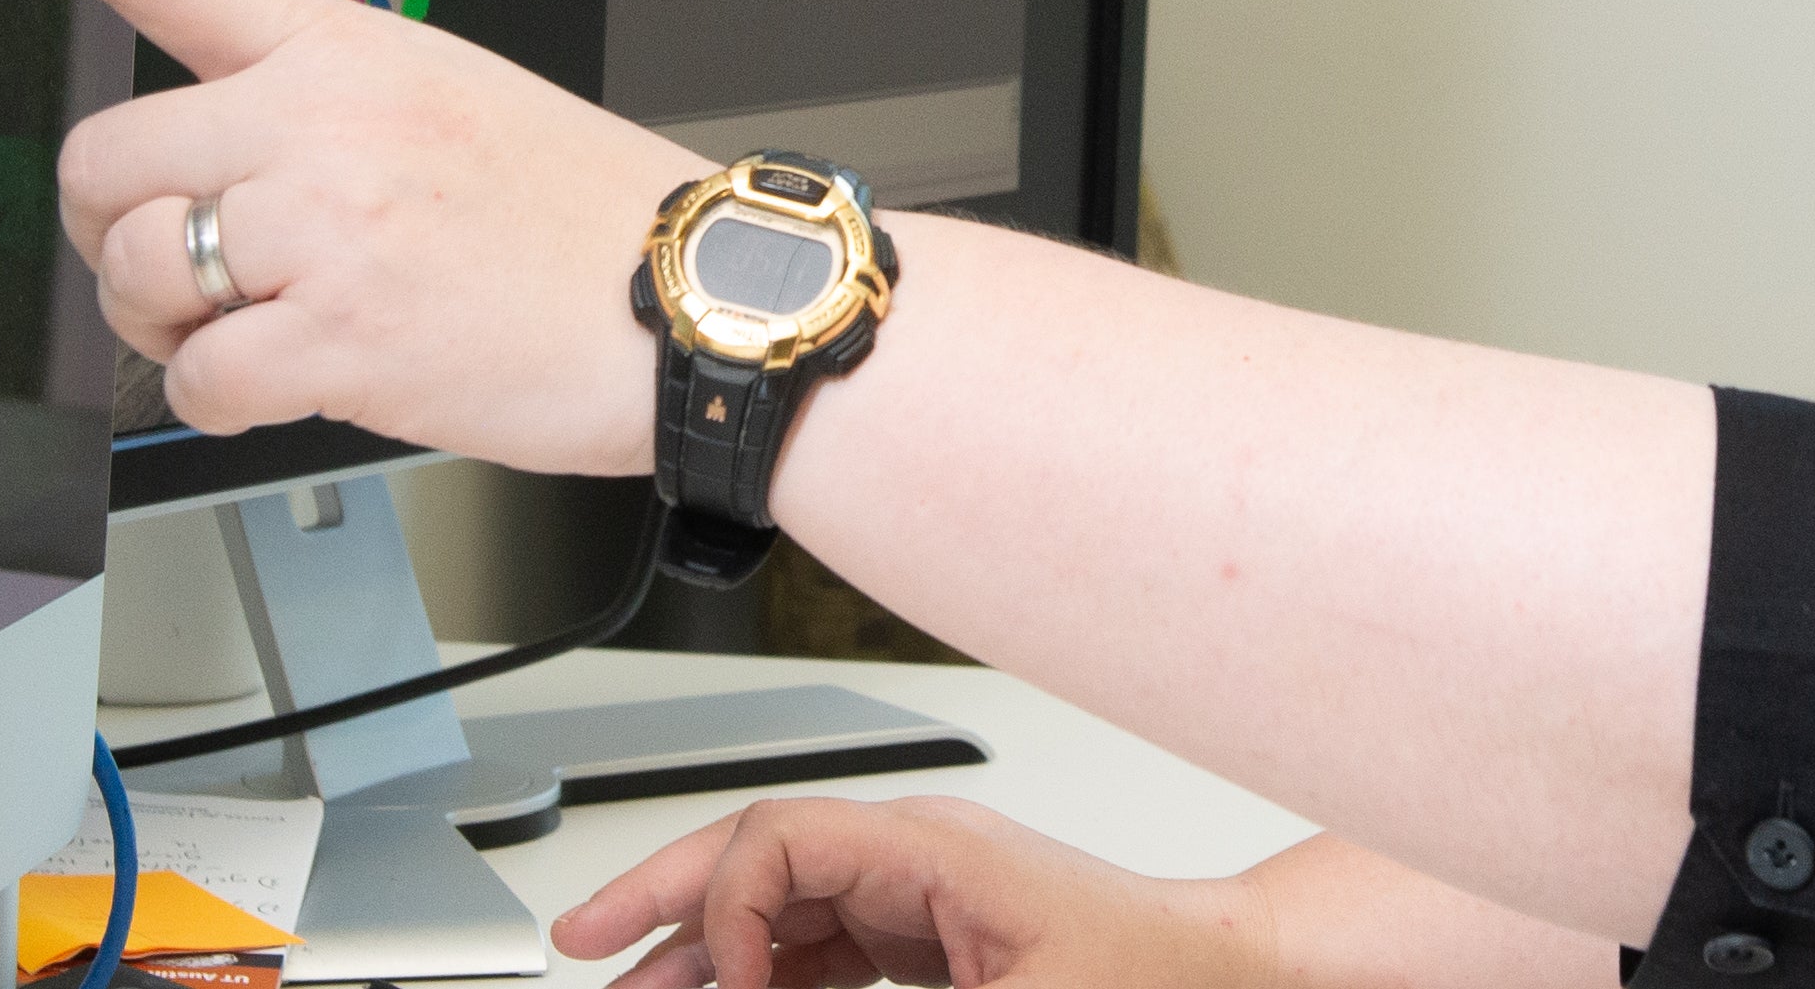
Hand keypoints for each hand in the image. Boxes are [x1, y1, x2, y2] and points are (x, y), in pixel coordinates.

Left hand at [0, 0, 697, 475]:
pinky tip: (300, 382)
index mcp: (347, 48)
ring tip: (261, 329)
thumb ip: (322, 110)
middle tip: (188, 269)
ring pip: (139, 272)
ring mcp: (331, 223)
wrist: (695, 304)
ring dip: (169, 324)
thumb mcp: (453, 103)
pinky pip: (199, 376)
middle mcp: (324, 118)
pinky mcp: (342, 332)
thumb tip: (210, 180)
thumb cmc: (580, 221)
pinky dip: (225, 399)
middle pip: (105, 159)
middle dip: (116, 233)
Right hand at [555, 796, 1277, 988]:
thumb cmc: (1155, 980)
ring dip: (706, 953)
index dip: (728, 910)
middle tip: (581, 943)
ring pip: (782, 909)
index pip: (781, 839)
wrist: (1232, 980)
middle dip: (665, 899)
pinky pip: (824, 950)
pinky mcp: (935, 940)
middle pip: (759, 857)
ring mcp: (925, 897)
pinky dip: (767, 980)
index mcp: (934, 851)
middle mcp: (918, 858)